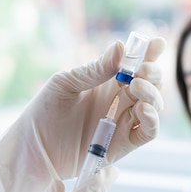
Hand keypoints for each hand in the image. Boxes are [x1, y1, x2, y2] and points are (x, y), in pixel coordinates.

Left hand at [0, 37, 164, 191]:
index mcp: (107, 81)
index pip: (135, 64)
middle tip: (142, 70)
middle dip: (153, 73)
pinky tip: (142, 109)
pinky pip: (147, 132)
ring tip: (135, 86)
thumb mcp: (67, 83)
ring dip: (152, 94)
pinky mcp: (124, 144)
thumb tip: (121, 47)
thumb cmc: (44, 112)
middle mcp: (120, 100)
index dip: (149, 53)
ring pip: (154, 105)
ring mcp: (123, 122)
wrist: (34, 147)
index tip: (156, 44)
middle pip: (151, 84)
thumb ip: (95, 69)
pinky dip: (152, 120)